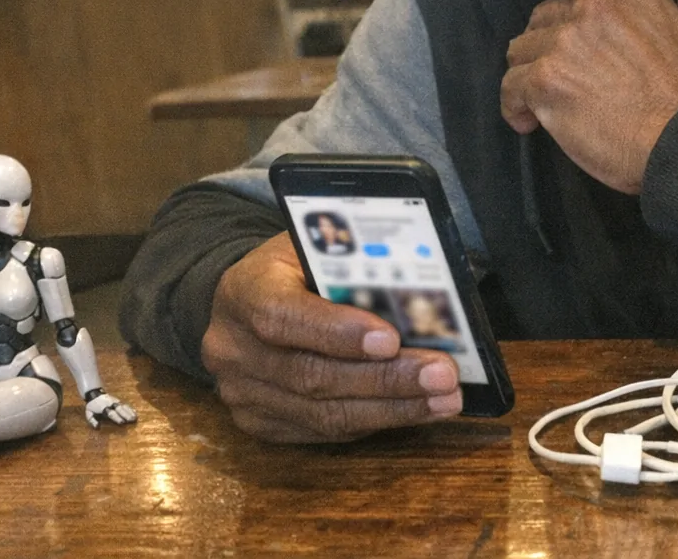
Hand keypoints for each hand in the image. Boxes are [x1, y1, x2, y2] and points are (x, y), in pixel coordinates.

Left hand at [84, 393, 137, 427]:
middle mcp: (111, 404)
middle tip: (132, 420)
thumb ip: (92, 421)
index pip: (111, 413)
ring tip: (135, 417)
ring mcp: (115, 402)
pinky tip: (135, 412)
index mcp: (103, 408)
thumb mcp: (89, 414)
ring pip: (124, 406)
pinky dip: (130, 408)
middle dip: (126, 415)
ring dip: (130, 412)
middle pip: (119, 409)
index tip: (122, 422)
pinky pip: (125, 404)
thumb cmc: (92, 406)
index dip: (116, 417)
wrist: (95, 394)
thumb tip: (98, 427)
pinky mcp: (118, 401)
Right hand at [201, 233, 462, 443]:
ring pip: (322, 413)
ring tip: (444, 400)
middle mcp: (233, 348)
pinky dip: (375, 421)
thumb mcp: (313, 246)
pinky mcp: (259, 423)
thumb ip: (350, 265)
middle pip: (311, 375)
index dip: (336, 332)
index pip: (281, 316)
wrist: (245, 301)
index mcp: (243, 291)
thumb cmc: (293, 267)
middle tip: (442, 376)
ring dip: (392, 408)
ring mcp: (242, 393)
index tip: (390, 339)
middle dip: (386, 378)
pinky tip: (414, 410)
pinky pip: (323, 431)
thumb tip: (418, 292)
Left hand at [501, 0, 677, 193]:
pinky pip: (510, 87)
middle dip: (548, 51)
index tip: (590, 64)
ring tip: (542, 105)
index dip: (580, 36)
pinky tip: (528, 123)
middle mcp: (592, 7)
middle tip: (562, 84)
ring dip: (528, 77)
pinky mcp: (546, 80)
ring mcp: (565, 42)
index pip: (583, 5)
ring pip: (522, 52)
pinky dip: (513, 106)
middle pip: (545, 23)